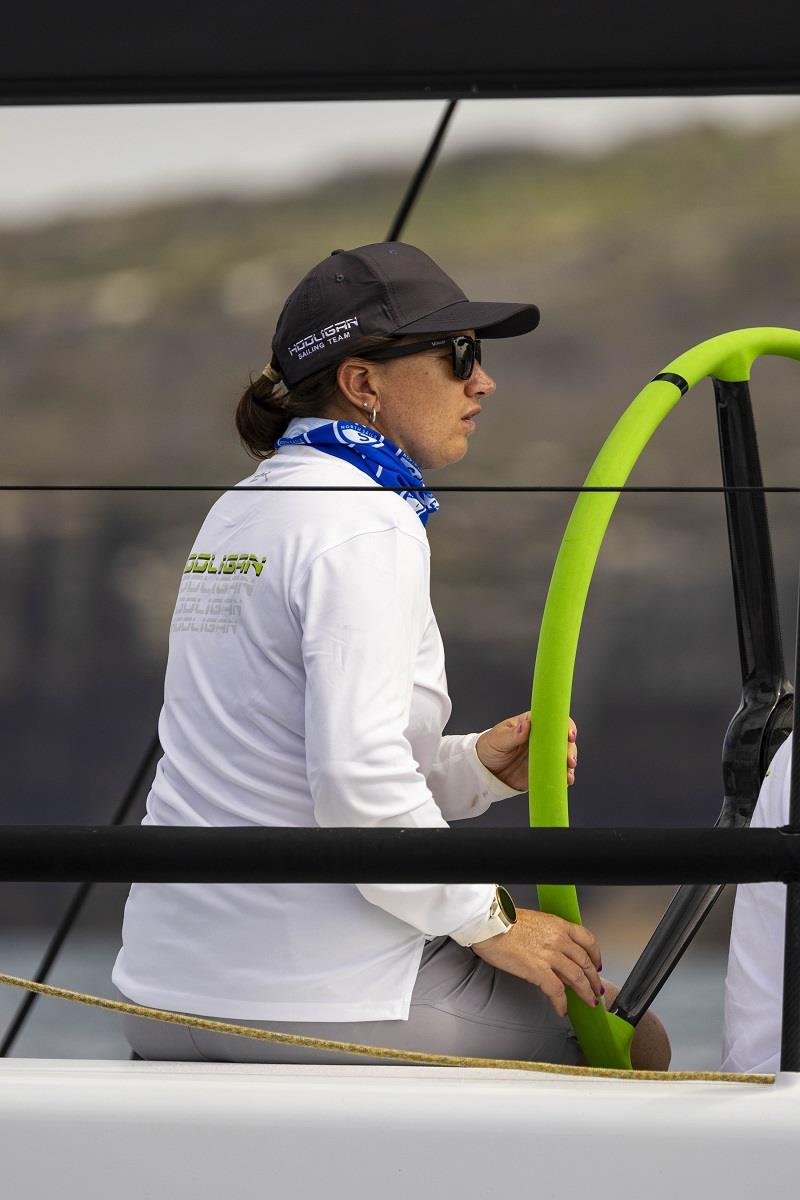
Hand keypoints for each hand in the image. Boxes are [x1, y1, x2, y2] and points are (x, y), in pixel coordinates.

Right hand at [470, 908, 601, 1017]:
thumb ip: (548, 936)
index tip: (597, 964)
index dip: (596, 954)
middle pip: (586, 961)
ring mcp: (549, 955)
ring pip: (577, 977)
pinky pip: (556, 991)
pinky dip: (562, 1003)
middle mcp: (558, 939)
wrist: (487, 924)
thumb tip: (554, 953)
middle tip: (596, 990)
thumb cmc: (503, 922)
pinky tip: (562, 1010)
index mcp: (557, 924)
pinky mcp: (538, 970)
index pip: (587, 939)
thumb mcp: (534, 922)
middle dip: (594, 979)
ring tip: (589, 1002)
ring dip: (586, 993)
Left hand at [475, 712, 577, 791]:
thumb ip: (512, 734)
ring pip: (563, 757)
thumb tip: (526, 725)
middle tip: (569, 759)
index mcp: (532, 725)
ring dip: (569, 764)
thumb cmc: (488, 747)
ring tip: (568, 774)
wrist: (483, 770)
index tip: (569, 735)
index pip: (553, 721)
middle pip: (563, 740)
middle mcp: (541, 739)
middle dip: (570, 749)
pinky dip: (563, 776)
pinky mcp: (542, 771)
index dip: (565, 726)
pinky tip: (566, 780)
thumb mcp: (497, 739)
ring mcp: (543, 755)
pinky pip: (557, 773)